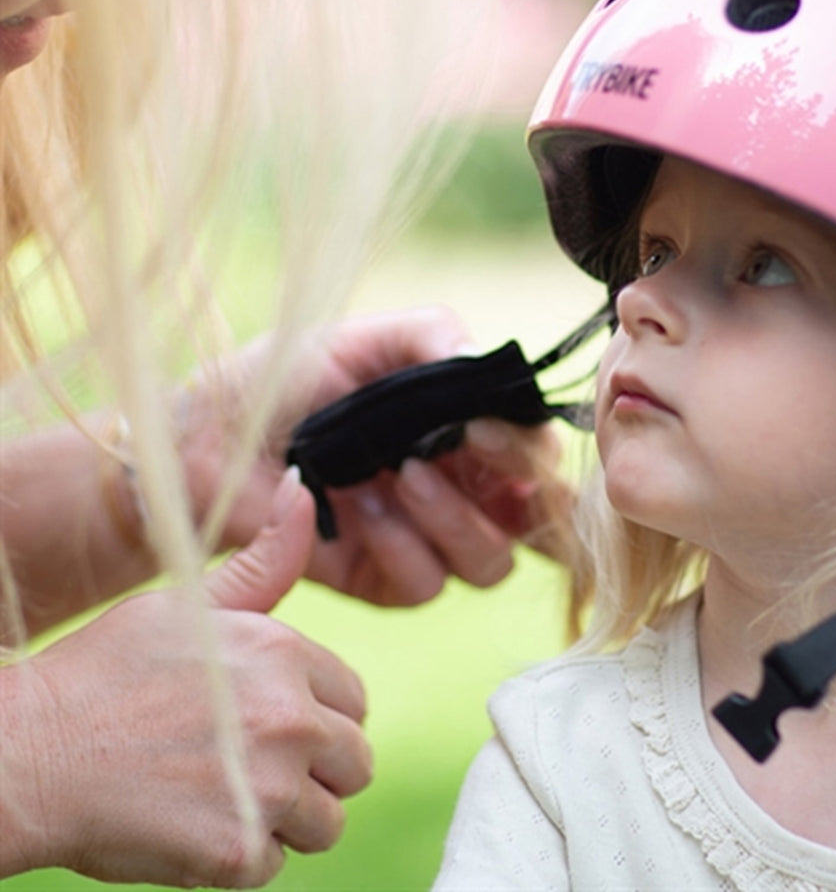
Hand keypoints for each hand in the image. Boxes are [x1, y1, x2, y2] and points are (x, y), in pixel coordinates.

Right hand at [2, 472, 369, 887]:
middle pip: (355, 761)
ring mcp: (268, 788)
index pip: (354, 699)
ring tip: (225, 793)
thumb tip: (304, 487)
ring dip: (286, 816)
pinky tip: (197, 824)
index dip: (315, 713)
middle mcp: (291, 718)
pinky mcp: (238, 852)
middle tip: (250, 763)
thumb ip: (266, 558)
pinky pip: (278, 865)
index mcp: (288, 656)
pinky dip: (243, 856)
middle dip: (314, 767)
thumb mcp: (191, 601)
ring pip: (328, 820)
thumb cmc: (108, 672)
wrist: (30, 753)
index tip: (269, 720)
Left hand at [182, 307, 565, 604]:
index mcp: (469, 432)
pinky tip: (362, 513)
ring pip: (492, 562)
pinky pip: (428, 585)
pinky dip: (403, 549)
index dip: (531, 450)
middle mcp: (462, 489)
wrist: (210, 435)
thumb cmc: (289, 376)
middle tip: (469, 447)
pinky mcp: (386, 582)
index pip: (538, 455)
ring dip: (455, 519)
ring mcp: (427, 540)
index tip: (487, 425)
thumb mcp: (367, 338)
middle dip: (516, 492)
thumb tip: (493, 365)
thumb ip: (436, 338)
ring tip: (402, 475)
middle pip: (535, 519)